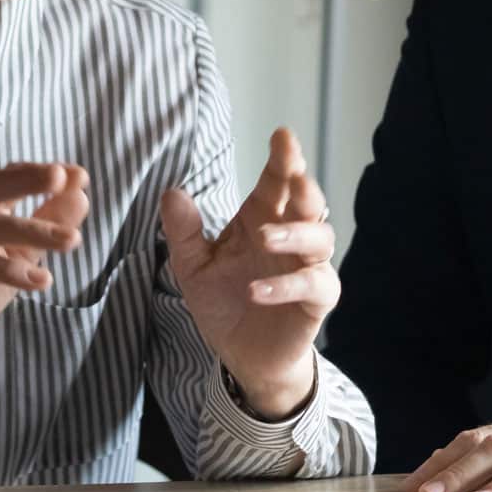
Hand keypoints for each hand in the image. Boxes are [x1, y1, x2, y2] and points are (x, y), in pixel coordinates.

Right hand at [0, 163, 87, 421]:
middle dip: (27, 179)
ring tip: (73, 240)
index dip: (39, 173)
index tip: (78, 175)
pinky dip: (10, 270)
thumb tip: (80, 195)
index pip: (5, 178)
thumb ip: (43, 227)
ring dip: (33, 230)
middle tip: (62, 178)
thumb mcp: (14, 258)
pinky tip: (42, 280)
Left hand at [162, 128, 336, 418]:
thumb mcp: (192, 267)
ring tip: (265, 237)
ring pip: (320, 237)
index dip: (283, 159)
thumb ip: (183, 232)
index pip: (276, 182)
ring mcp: (306, 268)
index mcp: (260, 220)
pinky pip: (313, 285)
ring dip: (295, 233)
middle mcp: (289, 237)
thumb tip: (172, 192)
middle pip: (307, 201)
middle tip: (293, 172)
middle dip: (302, 183)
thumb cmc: (223, 302)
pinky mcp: (315, 301)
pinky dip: (286, 286)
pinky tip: (258, 290)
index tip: (282, 135)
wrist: (240, 355)